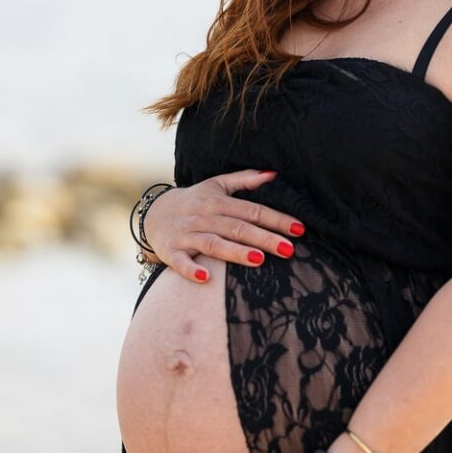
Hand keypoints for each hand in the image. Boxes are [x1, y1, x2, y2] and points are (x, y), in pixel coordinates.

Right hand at [142, 170, 305, 282]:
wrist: (152, 214)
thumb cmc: (194, 201)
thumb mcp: (216, 184)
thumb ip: (244, 180)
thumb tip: (273, 174)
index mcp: (218, 201)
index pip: (252, 210)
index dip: (276, 219)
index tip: (299, 229)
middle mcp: (204, 217)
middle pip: (238, 228)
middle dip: (264, 238)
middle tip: (289, 249)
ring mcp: (187, 235)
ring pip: (214, 244)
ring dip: (235, 252)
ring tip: (259, 259)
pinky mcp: (171, 252)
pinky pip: (181, 262)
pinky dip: (192, 270)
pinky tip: (207, 278)